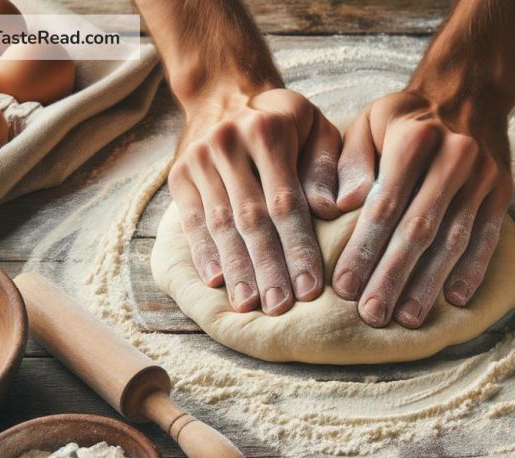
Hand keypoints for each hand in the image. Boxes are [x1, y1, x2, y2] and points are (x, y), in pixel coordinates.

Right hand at [169, 88, 341, 315]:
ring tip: (249, 305)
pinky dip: (204, 253)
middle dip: (267, 267)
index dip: (298, 247)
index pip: (286, 201)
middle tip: (279, 307)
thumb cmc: (286, 123)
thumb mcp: (317, 130)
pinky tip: (217, 282)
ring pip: (220, 224)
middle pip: (251, 217)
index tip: (311, 288)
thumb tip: (335, 209)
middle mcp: (229, 142)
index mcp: (269, 130)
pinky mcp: (179, 174)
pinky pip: (192, 221)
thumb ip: (329, 168)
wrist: (226, 93)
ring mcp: (199, 158)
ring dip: (236, 268)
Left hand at [333, 91, 512, 328]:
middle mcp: (454, 156)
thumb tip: (342, 206)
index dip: (364, 249)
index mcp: (414, 139)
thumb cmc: (405, 118)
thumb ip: (351, 162)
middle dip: (393, 275)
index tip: (344, 287)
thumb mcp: (369, 122)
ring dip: (429, 282)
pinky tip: (455, 299)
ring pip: (453, 238)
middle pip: (419, 228)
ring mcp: (482, 176)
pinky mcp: (501, 191)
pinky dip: (473, 270)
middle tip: (372, 314)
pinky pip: (486, 236)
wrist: (468, 93)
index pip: (384, 205)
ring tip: (407, 318)